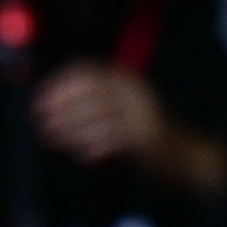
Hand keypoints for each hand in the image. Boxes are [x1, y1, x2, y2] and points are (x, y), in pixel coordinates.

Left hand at [33, 61, 166, 165]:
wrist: (186, 156)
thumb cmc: (146, 134)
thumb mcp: (122, 109)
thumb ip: (96, 103)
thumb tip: (54, 105)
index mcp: (127, 80)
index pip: (87, 71)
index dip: (60, 83)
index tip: (40, 97)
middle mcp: (134, 91)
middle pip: (89, 92)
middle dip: (60, 105)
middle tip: (39, 120)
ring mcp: (142, 113)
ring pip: (97, 116)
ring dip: (70, 128)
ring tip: (52, 137)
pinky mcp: (147, 137)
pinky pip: (112, 139)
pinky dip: (91, 145)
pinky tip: (80, 154)